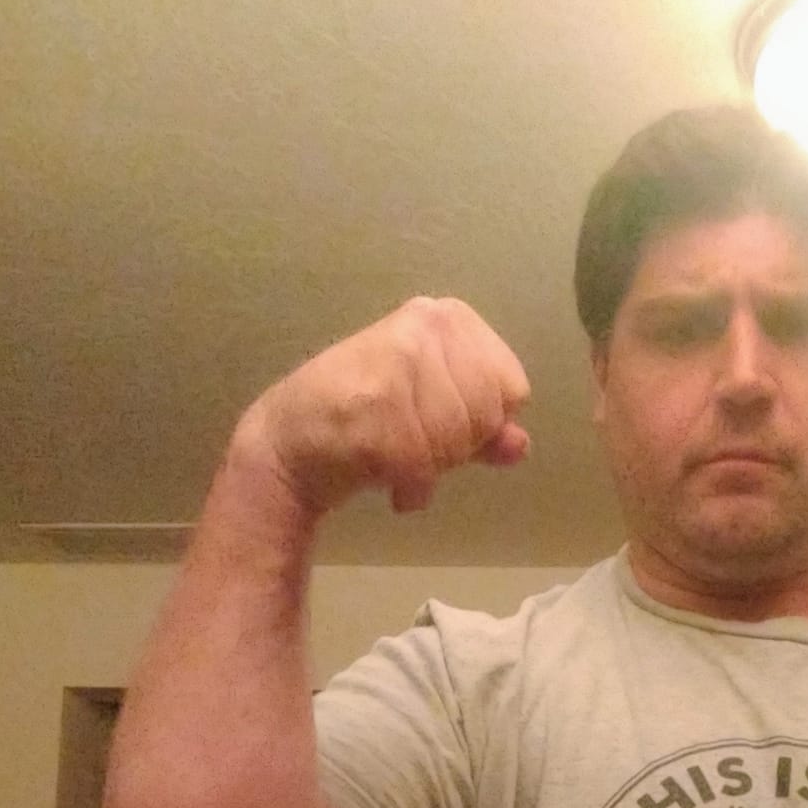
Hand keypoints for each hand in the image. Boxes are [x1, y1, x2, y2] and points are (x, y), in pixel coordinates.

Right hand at [234, 296, 530, 517]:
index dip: (485, 424)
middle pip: (487, 415)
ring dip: (431, 470)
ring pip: (458, 440)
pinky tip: (387, 483)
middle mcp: (425, 326)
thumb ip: (483, 428)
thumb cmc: (361, 419)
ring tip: (396, 460)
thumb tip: (520, 445)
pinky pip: (424, 465)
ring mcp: (399, 361)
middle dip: (458, 449)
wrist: (287, 442)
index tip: (442, 426)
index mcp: (445, 317)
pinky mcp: (376, 402)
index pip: (511, 387)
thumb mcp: (430, 412)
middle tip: (415, 446)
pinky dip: (410, 489)